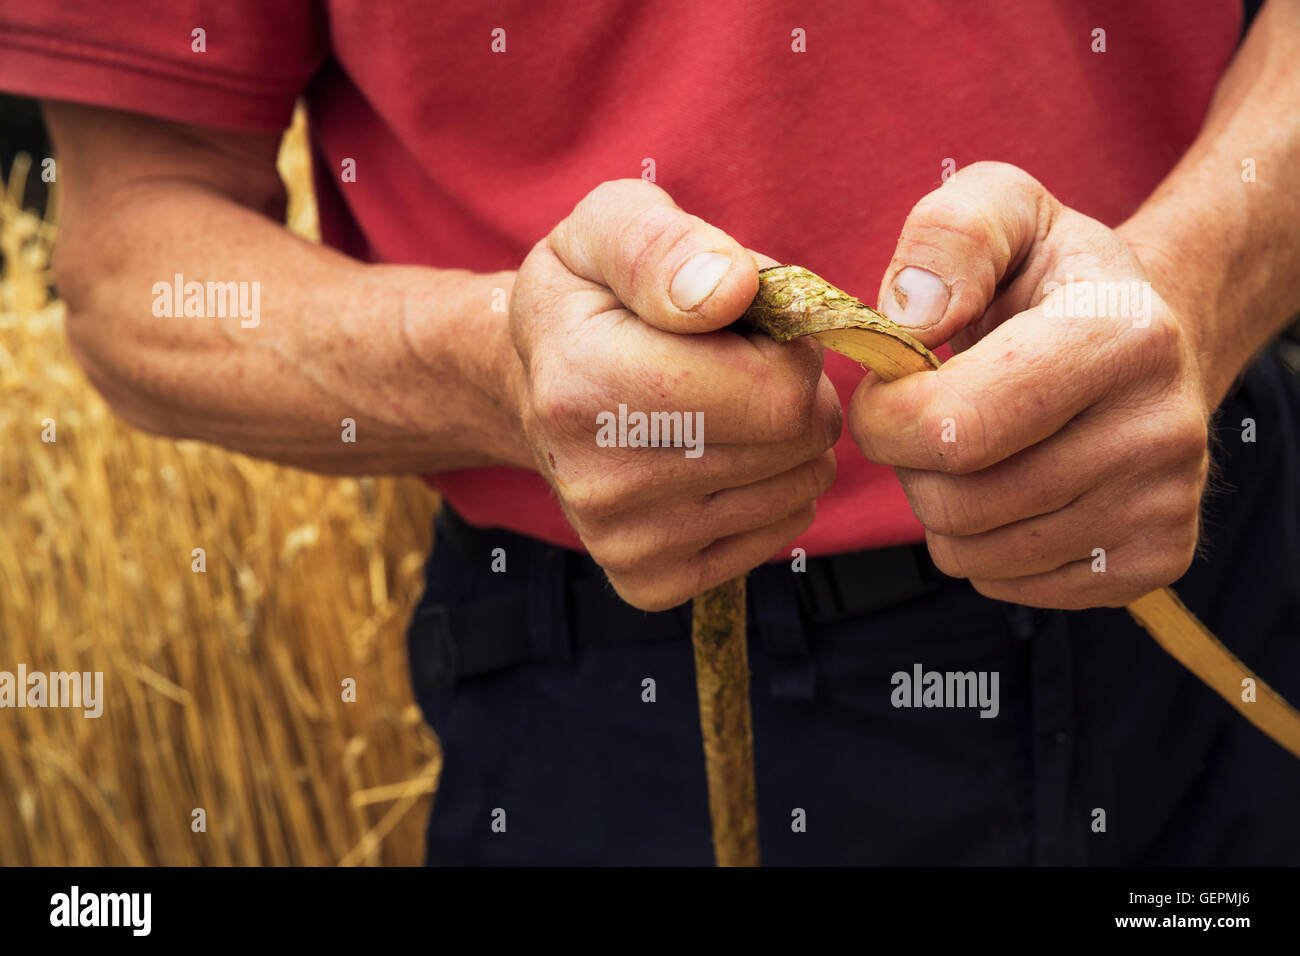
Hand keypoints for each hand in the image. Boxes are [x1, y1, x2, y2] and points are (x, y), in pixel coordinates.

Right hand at [510, 179, 839, 610]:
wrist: (533, 385)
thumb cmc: (587, 297)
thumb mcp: (607, 226)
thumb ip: (665, 244)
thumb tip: (732, 288)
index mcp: (585, 385)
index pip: (776, 394)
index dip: (788, 347)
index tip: (749, 324)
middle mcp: (598, 481)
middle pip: (794, 444)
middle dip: (795, 389)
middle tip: (742, 363)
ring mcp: (623, 543)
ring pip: (798, 489)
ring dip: (789, 439)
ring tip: (728, 405)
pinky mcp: (648, 582)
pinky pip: (779, 532)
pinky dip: (774, 489)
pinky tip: (722, 455)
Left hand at [849, 162, 1211, 608]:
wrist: (1145, 336)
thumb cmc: (1049, 277)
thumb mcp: (1000, 209)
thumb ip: (948, 237)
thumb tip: (908, 317)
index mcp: (1120, 334)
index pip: (952, 427)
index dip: (884, 414)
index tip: (888, 384)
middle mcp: (1159, 429)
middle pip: (956, 503)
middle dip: (908, 462)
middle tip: (928, 416)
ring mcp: (1164, 504)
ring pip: (972, 554)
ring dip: (941, 505)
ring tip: (973, 446)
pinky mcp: (1156, 559)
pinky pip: (1006, 585)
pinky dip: (983, 544)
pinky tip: (1010, 484)